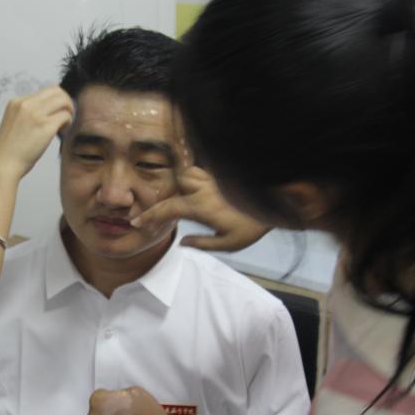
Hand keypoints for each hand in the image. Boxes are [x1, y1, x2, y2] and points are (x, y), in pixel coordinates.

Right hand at [0, 86, 73, 180]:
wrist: (2, 165)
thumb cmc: (9, 150)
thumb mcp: (15, 123)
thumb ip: (28, 114)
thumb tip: (50, 112)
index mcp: (16, 102)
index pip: (45, 91)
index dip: (56, 101)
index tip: (57, 112)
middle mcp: (26, 104)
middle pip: (56, 91)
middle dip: (66, 102)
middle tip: (66, 117)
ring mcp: (35, 114)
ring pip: (63, 101)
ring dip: (69, 112)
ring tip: (64, 125)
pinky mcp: (45, 127)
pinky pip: (65, 116)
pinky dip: (68, 123)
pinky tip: (62, 132)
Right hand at [132, 166, 269, 251]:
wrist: (277, 203)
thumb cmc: (252, 226)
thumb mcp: (228, 243)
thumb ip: (203, 242)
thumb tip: (182, 242)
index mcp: (201, 207)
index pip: (168, 208)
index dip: (150, 216)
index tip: (137, 223)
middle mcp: (203, 188)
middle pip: (173, 183)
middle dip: (160, 194)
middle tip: (153, 208)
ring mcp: (212, 179)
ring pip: (185, 173)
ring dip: (176, 182)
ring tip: (172, 195)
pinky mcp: (220, 175)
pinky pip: (198, 171)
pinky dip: (189, 177)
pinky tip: (191, 186)